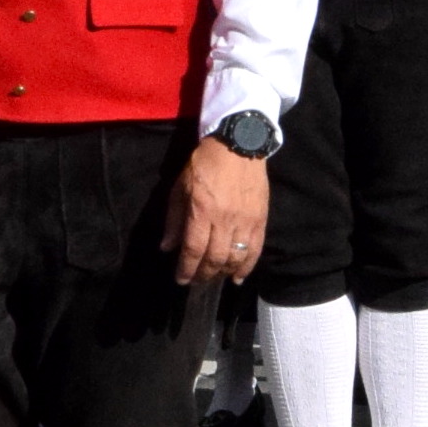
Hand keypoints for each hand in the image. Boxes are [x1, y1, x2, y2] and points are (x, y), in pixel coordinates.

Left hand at [166, 137, 267, 287]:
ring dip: (223, 273)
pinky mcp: (260, 219)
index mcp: (202, 211)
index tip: (181, 280)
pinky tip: (238, 277)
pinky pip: (255, 249)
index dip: (186, 269)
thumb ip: (174, 219)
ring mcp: (245, 221)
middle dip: (203, 275)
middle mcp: (225, 220)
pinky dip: (247, 266)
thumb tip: (167, 247)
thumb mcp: (180, 187)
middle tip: (196, 281)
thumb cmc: (204, 164)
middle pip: (214, 258)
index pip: (193, 249)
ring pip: (235, 257)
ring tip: (214, 278)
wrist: (238, 145)